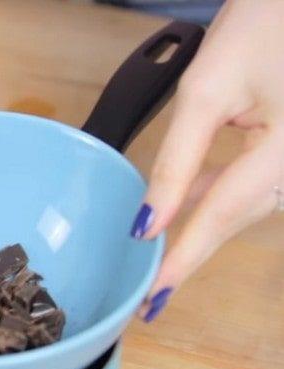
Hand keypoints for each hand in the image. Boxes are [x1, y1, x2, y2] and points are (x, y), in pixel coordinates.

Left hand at [132, 0, 283, 321]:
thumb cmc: (261, 28)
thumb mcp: (205, 94)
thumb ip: (175, 163)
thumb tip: (149, 220)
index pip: (222, 217)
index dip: (183, 260)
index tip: (154, 297)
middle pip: (236, 217)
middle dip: (191, 250)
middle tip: (153, 290)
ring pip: (245, 205)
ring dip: (202, 225)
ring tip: (161, 255)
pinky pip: (254, 185)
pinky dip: (218, 196)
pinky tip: (188, 202)